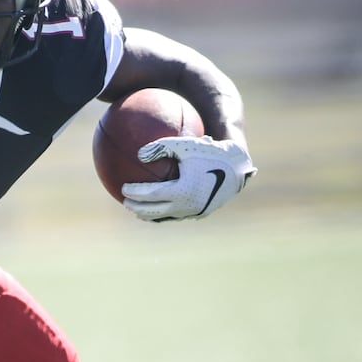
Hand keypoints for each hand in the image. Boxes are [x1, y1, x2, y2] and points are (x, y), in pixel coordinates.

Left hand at [121, 135, 255, 221]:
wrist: (239, 167)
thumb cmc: (211, 151)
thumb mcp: (186, 144)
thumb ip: (161, 147)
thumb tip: (139, 154)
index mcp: (182, 191)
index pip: (151, 195)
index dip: (135, 192)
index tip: (123, 188)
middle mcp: (187, 205)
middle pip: (154, 211)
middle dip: (137, 208)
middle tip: (124, 201)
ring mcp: (195, 212)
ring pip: (166, 217)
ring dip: (149, 215)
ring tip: (137, 211)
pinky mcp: (202, 213)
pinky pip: (178, 215)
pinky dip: (165, 214)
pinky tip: (159, 208)